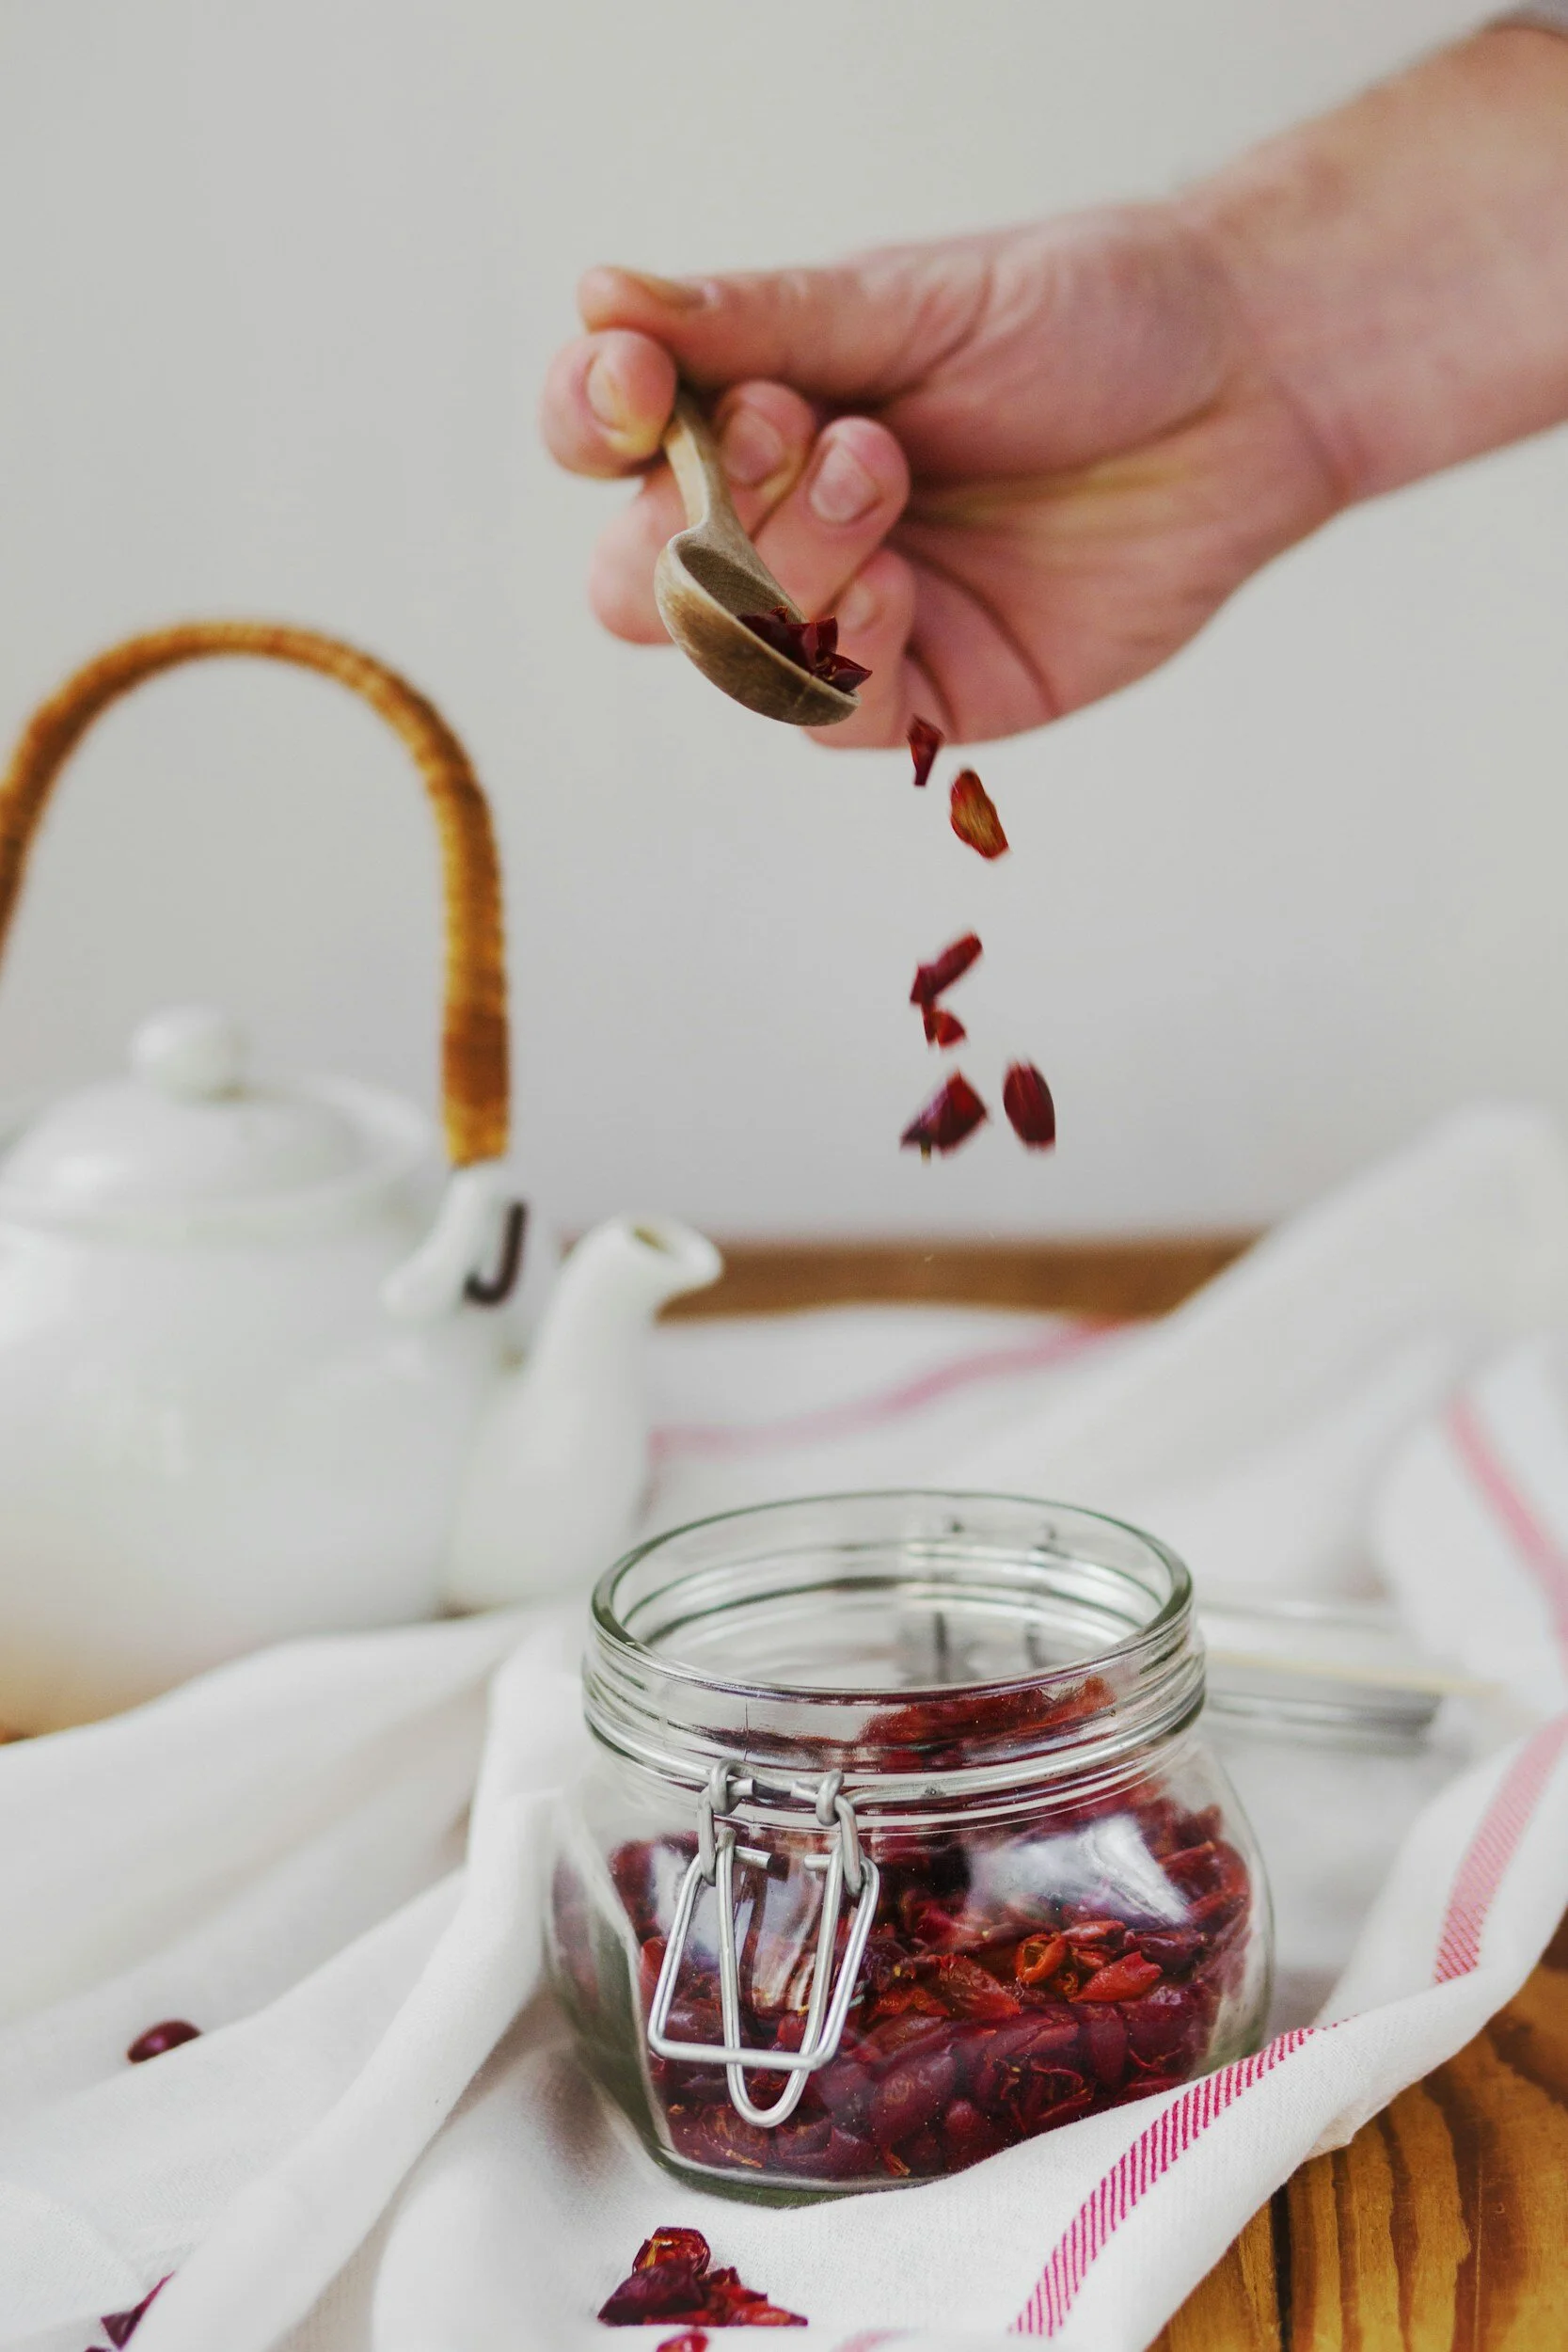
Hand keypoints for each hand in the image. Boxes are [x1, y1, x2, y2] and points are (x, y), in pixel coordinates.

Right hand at [539, 208, 1341, 748]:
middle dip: (692, 519)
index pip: (604, 436)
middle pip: (632, 579)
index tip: (635, 381)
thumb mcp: (914, 300)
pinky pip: (833, 715)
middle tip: (795, 428)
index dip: (592, 421)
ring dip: (786, 564)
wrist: (1247, 383)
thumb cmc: (1086, 318)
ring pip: (727, 654)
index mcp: (750, 408)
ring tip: (883, 467)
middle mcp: (778, 526)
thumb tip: (601, 299)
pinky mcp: (929, 696)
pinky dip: (847, 650)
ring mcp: (846, 620)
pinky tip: (899, 582)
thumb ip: (762, 320)